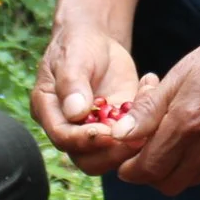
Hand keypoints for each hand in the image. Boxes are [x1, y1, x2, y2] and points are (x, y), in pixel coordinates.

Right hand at [32, 22, 152, 175]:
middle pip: (85, 158)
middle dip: (110, 152)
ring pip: (110, 156)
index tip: (104, 132)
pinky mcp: (117, 127)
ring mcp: (94, 131)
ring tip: (148, 127)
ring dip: (130, 147)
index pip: (62, 137)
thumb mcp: (73, 57)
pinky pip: (130, 139)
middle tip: (133, 138)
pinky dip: (145, 127)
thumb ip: (72, 83)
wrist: (95, 41)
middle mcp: (69, 128)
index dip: (83, 139)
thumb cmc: (77, 45)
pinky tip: (150, 92)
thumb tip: (76, 113)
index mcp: (49, 111)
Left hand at [115, 20, 199, 194]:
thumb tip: (119, 135)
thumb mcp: (178, 76)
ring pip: (190, 180)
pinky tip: (199, 134)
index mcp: (187, 124)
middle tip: (144, 153)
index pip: (148, 169)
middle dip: (150, 174)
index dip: (130, 170)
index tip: (125, 161)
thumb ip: (148, 111)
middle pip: (167, 184)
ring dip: (174, 170)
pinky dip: (197, 161)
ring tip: (171, 141)